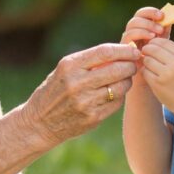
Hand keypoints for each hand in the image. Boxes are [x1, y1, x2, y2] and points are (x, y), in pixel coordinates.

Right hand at [22, 43, 139, 145]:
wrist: (39, 122)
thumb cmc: (55, 90)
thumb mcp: (65, 70)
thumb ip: (89, 61)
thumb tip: (122, 51)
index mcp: (70, 66)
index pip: (105, 52)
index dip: (124, 50)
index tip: (134, 50)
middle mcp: (77, 83)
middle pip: (117, 69)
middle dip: (130, 65)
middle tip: (133, 65)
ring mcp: (85, 102)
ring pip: (120, 87)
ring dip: (127, 81)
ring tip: (124, 79)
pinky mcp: (93, 118)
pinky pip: (116, 103)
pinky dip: (119, 96)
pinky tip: (114, 93)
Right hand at [121, 7, 170, 86]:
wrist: (150, 80)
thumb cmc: (159, 62)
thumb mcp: (163, 46)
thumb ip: (164, 32)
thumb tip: (171, 17)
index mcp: (143, 28)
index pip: (143, 14)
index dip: (151, 12)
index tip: (163, 15)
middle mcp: (134, 32)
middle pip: (136, 18)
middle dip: (148, 20)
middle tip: (160, 28)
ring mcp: (128, 40)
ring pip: (131, 26)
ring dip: (144, 28)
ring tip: (155, 35)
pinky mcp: (124, 49)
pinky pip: (127, 38)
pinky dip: (137, 37)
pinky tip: (147, 43)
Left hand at [140, 37, 173, 111]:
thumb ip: (171, 52)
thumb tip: (151, 41)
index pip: (163, 42)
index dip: (154, 42)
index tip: (151, 46)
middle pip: (153, 49)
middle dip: (146, 50)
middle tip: (145, 54)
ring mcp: (166, 74)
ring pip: (147, 60)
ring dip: (145, 61)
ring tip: (149, 66)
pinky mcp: (158, 84)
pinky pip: (145, 71)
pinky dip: (145, 72)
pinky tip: (149, 74)